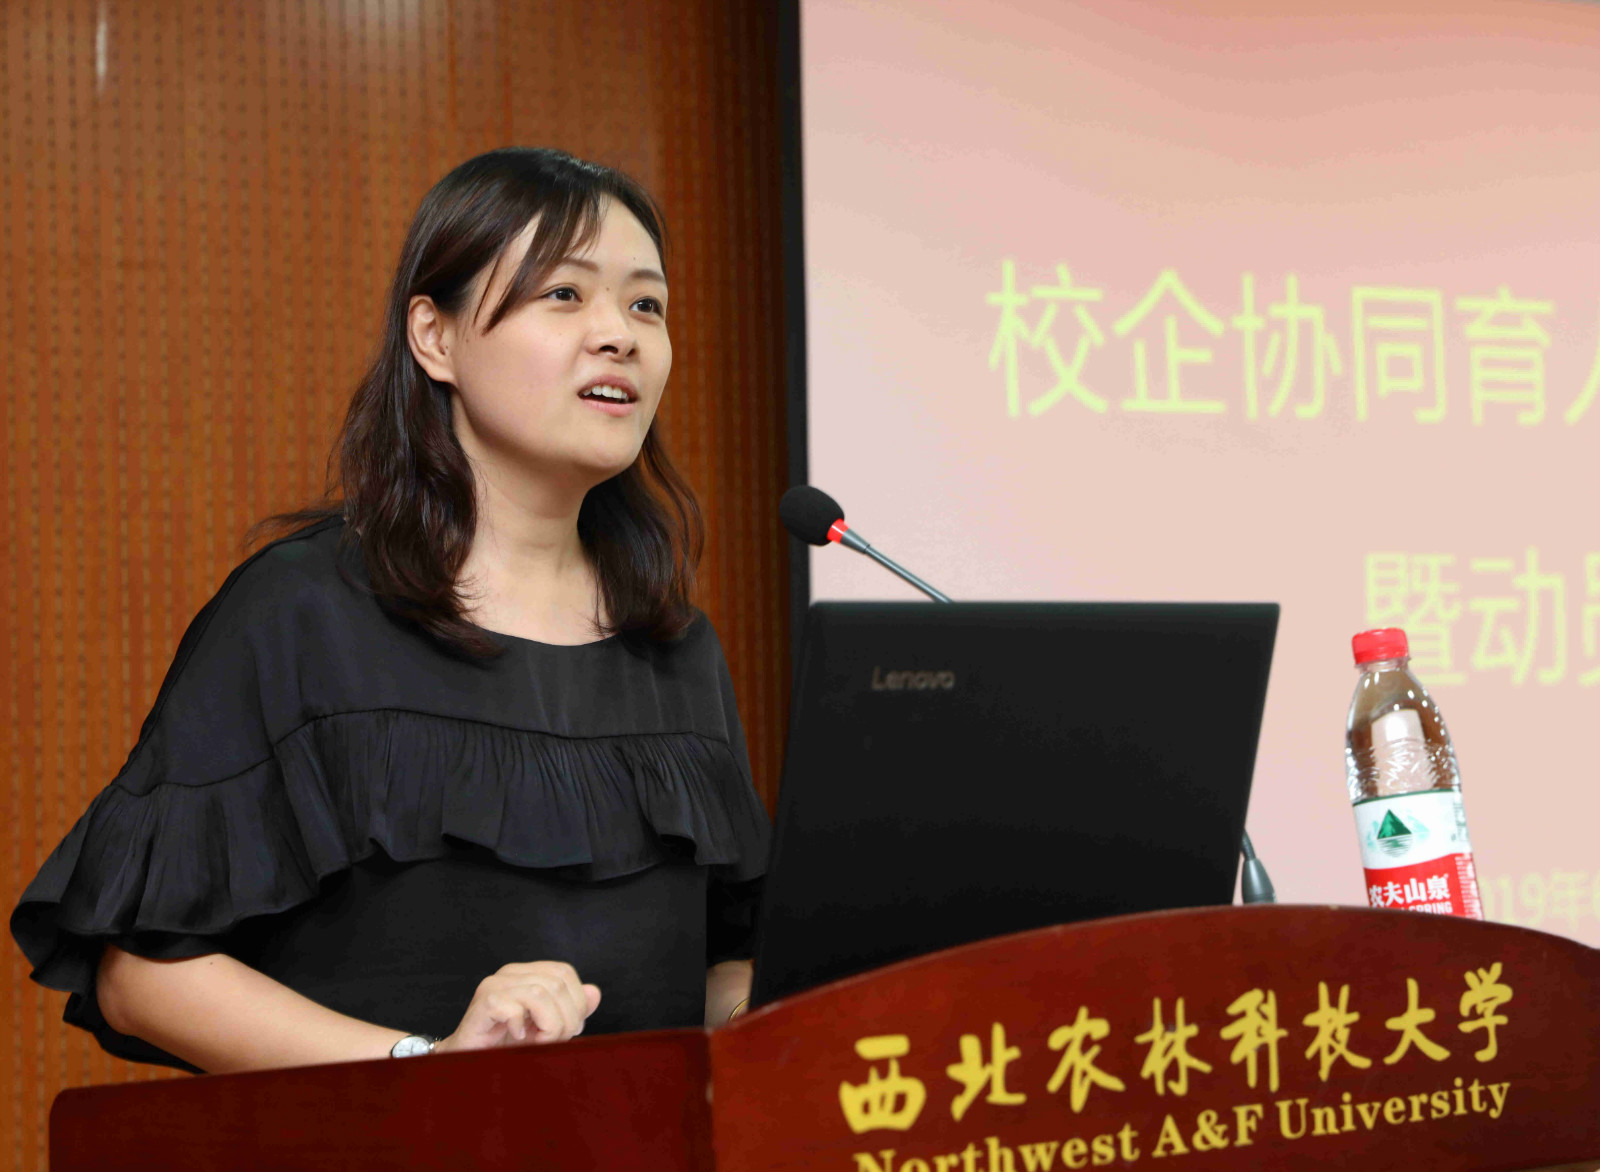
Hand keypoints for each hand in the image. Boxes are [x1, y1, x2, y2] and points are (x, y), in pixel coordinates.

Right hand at [433, 962, 600, 1052]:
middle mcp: (511, 973)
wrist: (465, 1061)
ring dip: (547, 1026)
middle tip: (552, 1041)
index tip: (570, 1030)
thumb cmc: (505, 1044)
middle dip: (565, 1019)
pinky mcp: (484, 1003)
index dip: (576, 1002)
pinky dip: (522, 1027)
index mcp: (527, 973)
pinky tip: (518, 1037)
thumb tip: (594, 992)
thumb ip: (571, 1010)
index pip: (565, 973)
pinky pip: (514, 1008)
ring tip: (536, 1042)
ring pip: (540, 993)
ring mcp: (495, 985)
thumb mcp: (545, 1027)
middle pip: (557, 984)